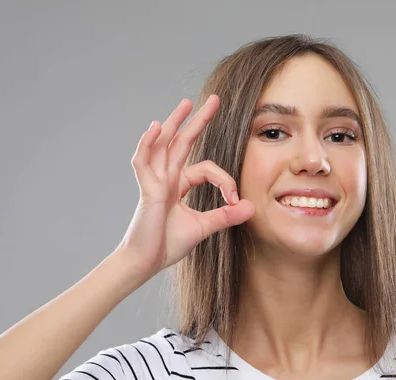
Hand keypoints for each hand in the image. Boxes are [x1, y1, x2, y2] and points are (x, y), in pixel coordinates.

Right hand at [114, 94, 254, 277]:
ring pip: (163, 145)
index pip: (205, 168)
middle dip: (198, 121)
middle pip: (182, 143)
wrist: (146, 263)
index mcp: (179, 186)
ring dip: (174, 123)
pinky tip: (157, 126)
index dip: (224, 179)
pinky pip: (144, 161)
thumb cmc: (167, 245)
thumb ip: (225, 216)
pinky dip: (148, 143)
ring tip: (186, 104)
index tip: (234, 198)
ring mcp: (154, 181)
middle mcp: (166, 178)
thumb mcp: (203, 227)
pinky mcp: (146, 189)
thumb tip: (252, 207)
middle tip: (214, 100)